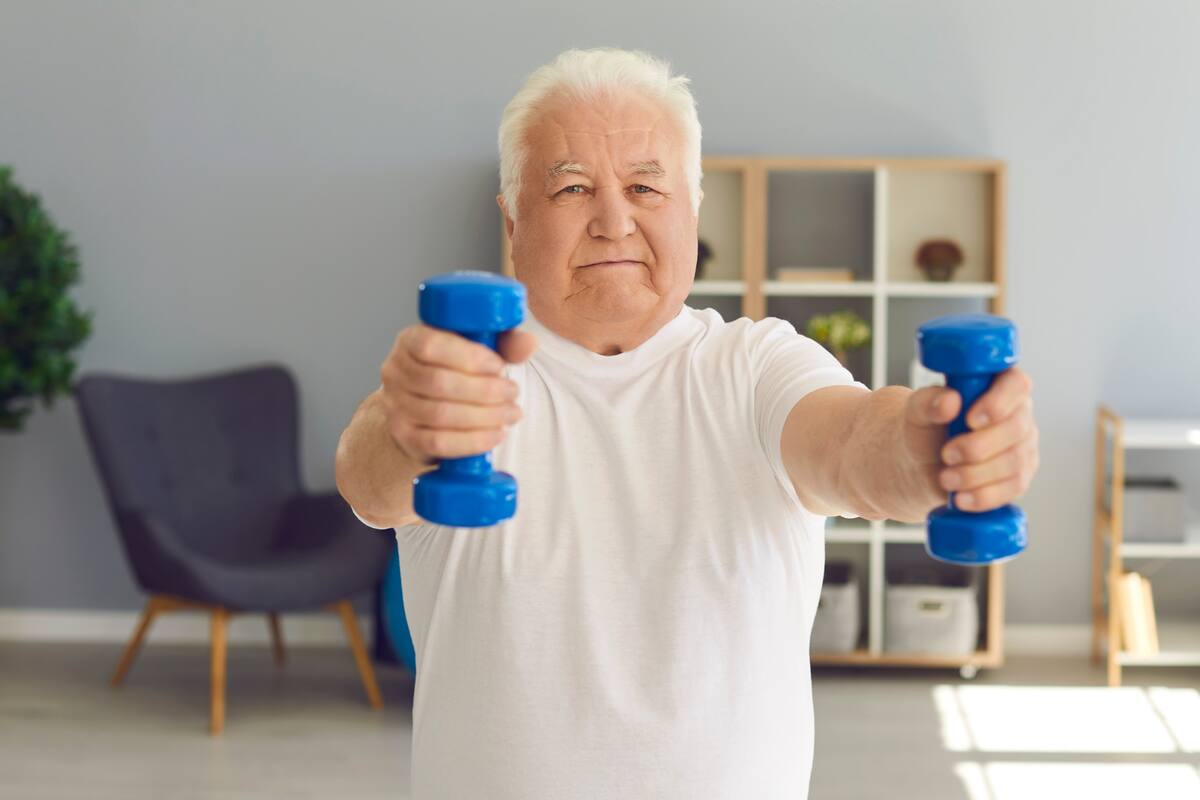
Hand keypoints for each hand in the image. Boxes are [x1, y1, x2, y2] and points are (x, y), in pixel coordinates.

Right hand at [379, 323, 537, 465]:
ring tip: (511, 413)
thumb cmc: (456, 370)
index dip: (469, 357)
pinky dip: (472, 441)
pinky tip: (495, 434)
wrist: (425, 408)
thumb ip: (503, 342)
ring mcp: (395, 406)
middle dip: (484, 390)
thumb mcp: (478, 349)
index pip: (431, 346)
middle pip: (439, 383)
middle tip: (512, 393)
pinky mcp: (405, 436)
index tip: (498, 366)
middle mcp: (394, 371)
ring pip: (441, 414)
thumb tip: (529, 343)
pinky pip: (439, 442)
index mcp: (409, 340)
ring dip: (484, 416)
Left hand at [903, 367, 1038, 512]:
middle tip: (946, 455)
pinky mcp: (1018, 478)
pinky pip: (1011, 489)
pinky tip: (961, 498)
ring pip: (1014, 462)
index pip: (1016, 384)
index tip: (970, 420)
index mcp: (997, 385)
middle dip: (978, 446)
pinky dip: (984, 496)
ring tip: (945, 478)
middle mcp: (1017, 414)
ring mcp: (1022, 447)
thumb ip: (928, 401)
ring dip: (976, 474)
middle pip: (1016, 428)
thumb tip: (950, 400)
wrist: (920, 464)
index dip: (998, 402)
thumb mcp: (917, 413)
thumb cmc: (925, 429)